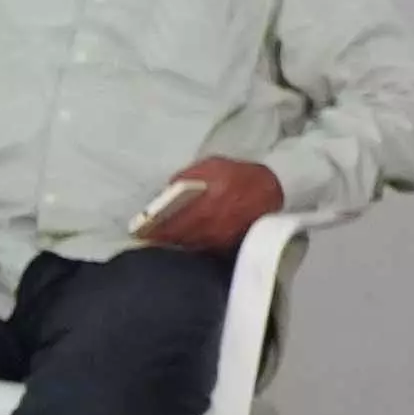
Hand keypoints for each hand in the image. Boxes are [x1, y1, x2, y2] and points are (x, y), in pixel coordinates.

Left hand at [131, 153, 285, 253]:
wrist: (273, 190)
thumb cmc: (239, 175)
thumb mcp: (212, 165)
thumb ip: (188, 176)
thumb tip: (166, 190)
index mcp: (209, 199)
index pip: (175, 219)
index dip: (156, 227)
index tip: (140, 231)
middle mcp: (214, 222)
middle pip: (179, 236)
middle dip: (162, 238)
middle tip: (146, 238)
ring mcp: (221, 237)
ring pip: (189, 246)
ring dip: (174, 245)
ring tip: (160, 242)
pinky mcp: (228, 246)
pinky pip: (203, 249)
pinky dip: (191, 247)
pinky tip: (182, 244)